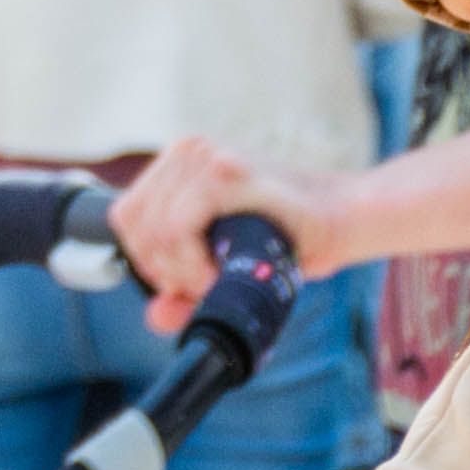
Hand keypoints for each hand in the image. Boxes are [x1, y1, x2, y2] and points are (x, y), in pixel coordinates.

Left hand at [108, 141, 327, 329]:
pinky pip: (177, 228)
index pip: (126, 216)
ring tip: (216, 281)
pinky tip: (218, 274)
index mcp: (178, 164)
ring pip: (154, 230)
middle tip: (203, 286)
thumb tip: (154, 317)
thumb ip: (186, 292)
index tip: (180, 282)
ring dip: (181, 272)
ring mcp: (204, 156)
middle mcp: (186, 152)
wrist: (342, 218)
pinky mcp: (225, 170)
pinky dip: (192, 264)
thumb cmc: (287, 238)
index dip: (145, 259)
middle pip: (134, 226)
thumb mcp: (226, 266)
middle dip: (163, 271)